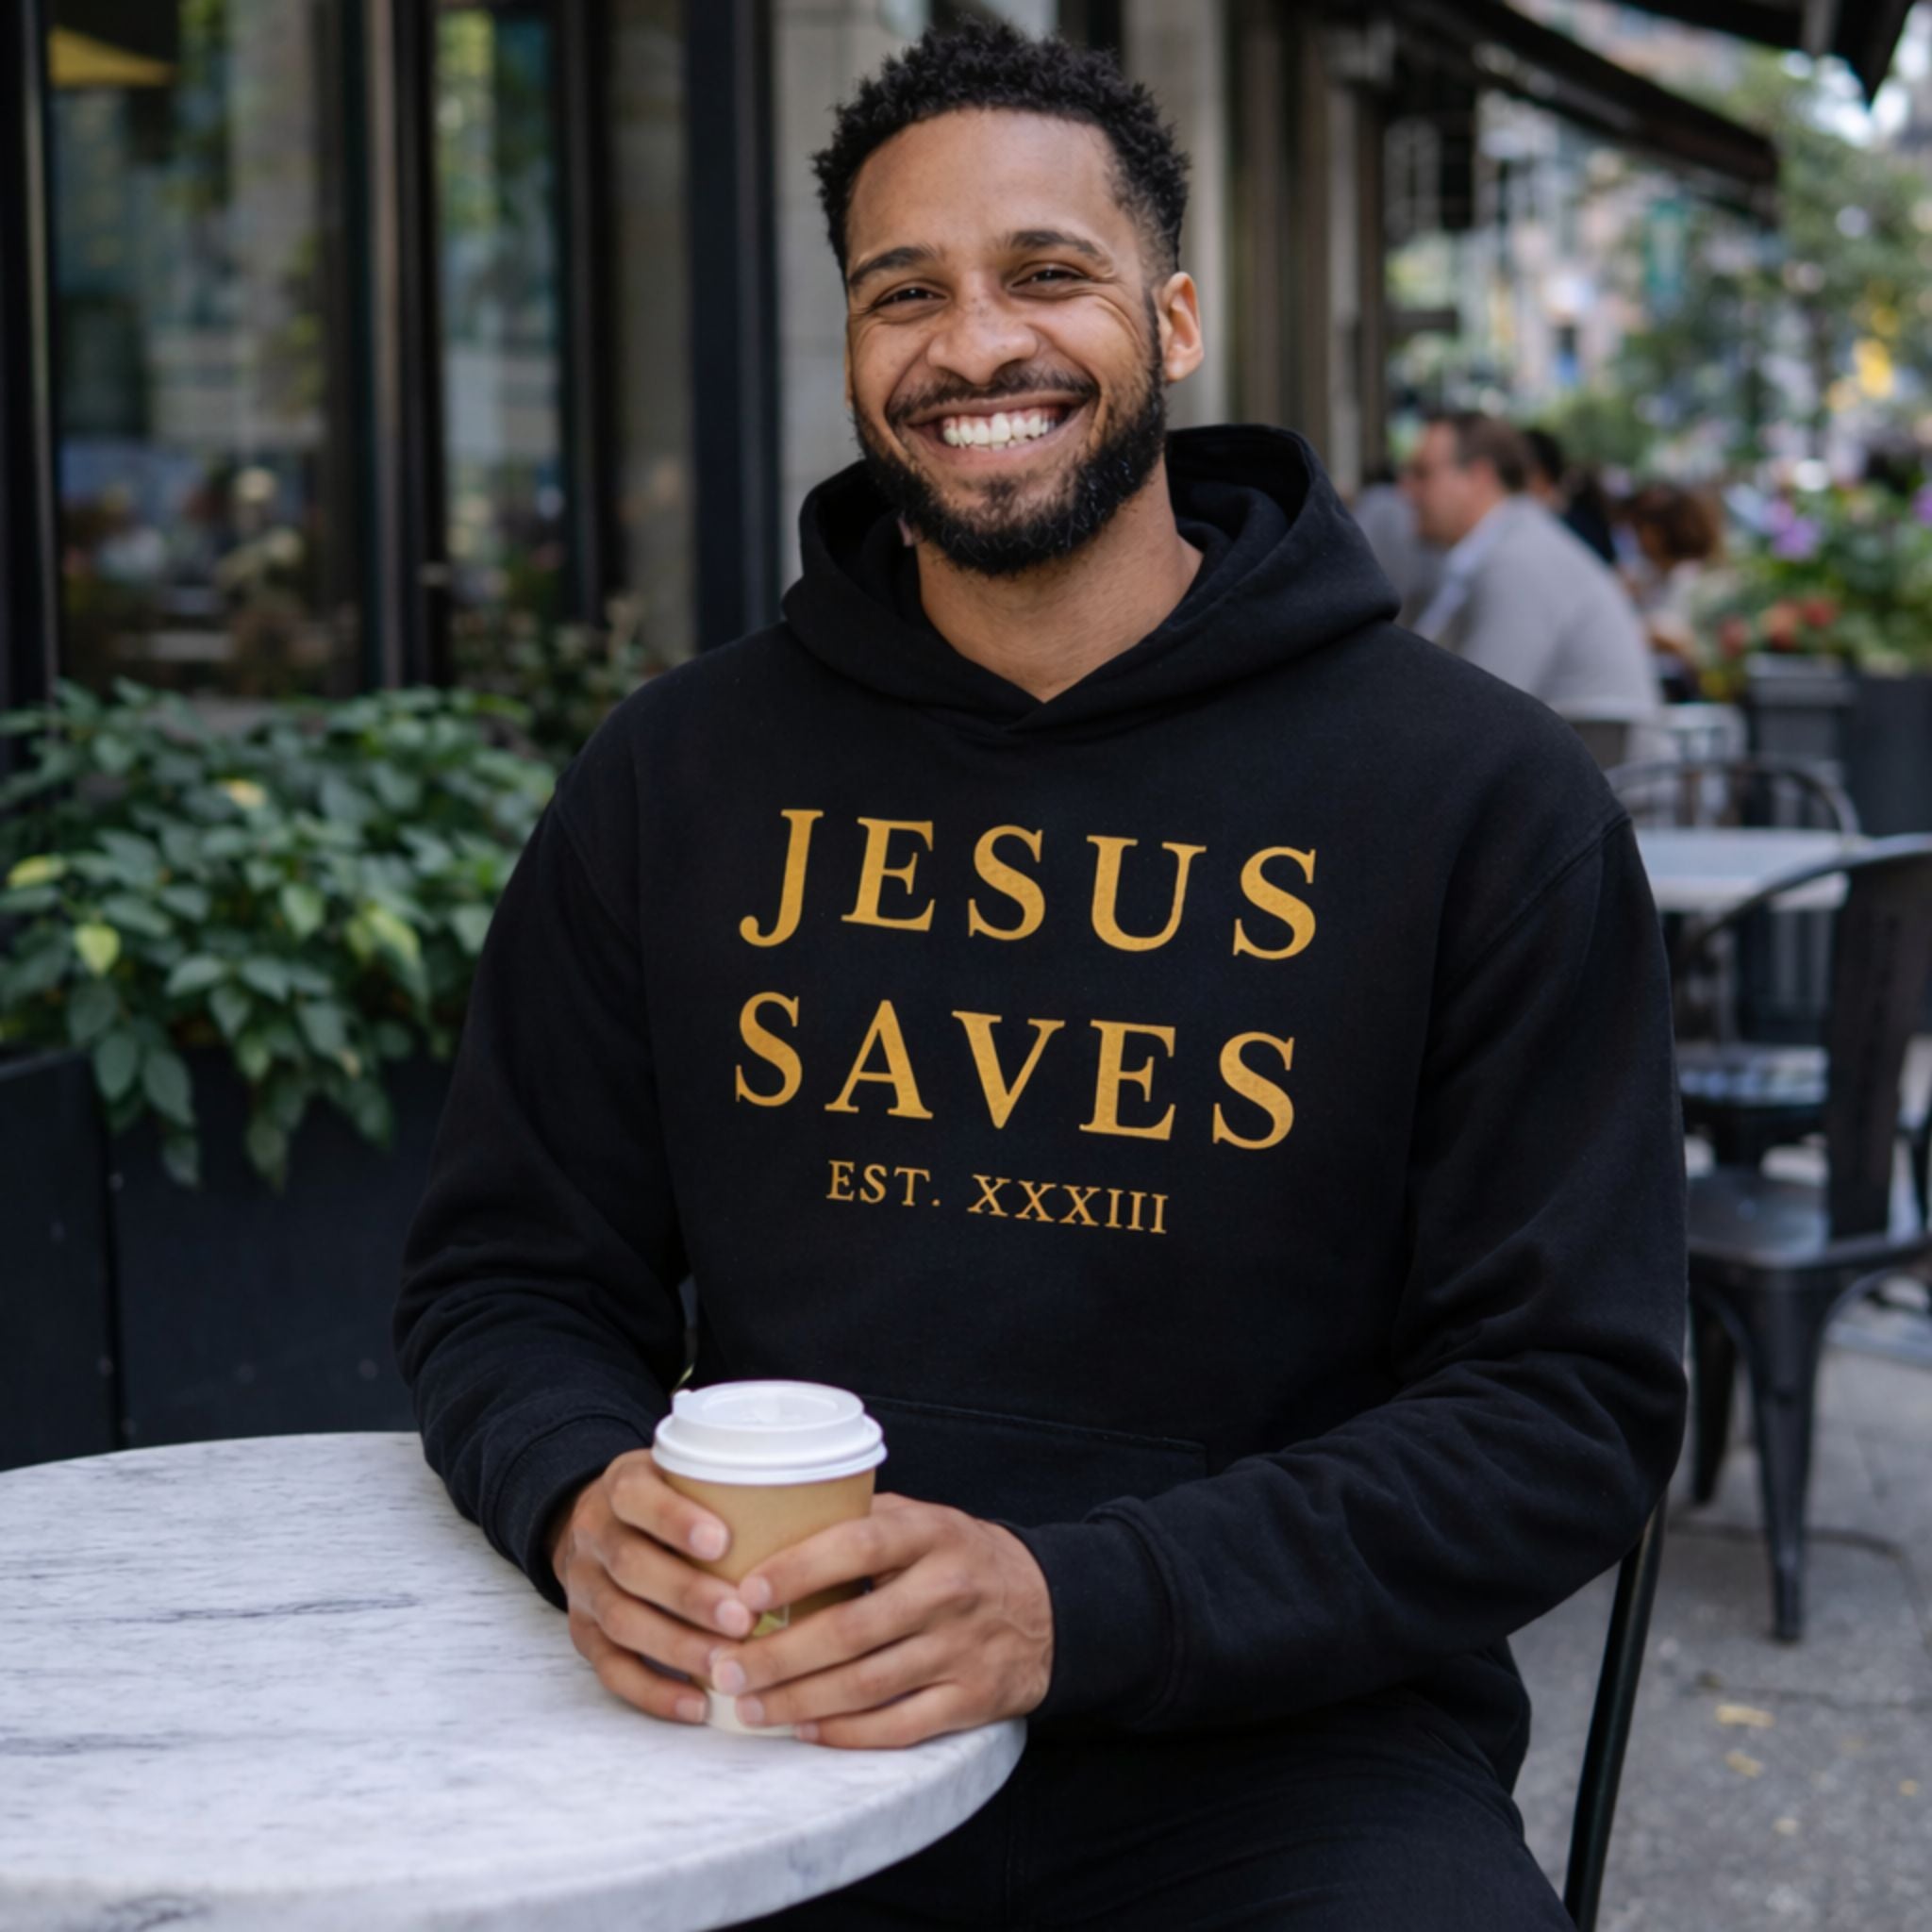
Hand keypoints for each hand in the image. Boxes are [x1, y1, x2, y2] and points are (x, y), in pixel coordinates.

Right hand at [549, 1448, 759, 1726]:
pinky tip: (697, 1705)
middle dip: (687, 1594)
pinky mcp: (584, 1634)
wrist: (601, 1525)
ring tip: (727, 1663)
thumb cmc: (671, 1500)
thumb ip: (733, 1484)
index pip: (637, 1497)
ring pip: (622, 1620)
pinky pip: (612, 1669)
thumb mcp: (687, 1474)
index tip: (722, 1541)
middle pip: (631, 1565)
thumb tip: (833, 1497)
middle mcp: (595, 1534)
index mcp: (622, 1486)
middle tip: (742, 1618)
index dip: (674, 1520)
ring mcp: (585, 1586)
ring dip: (676, 1646)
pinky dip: (654, 1691)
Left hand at [706, 1493, 1053, 1748]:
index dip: (798, 1570)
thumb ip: (862, 1521)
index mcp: (932, 1533)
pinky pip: (899, 1726)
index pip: (858, 1546)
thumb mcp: (924, 1519)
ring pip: (867, 1685)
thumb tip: (770, 1524)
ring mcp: (962, 1648)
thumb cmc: (960, 1557)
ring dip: (799, 1700)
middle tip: (724, 1667)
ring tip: (748, 1704)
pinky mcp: (972, 1699)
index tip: (745, 1594)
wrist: (1048, 1606)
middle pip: (851, 1629)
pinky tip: (805, 1730)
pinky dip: (846, 1733)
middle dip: (778, 1655)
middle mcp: (948, 1589)